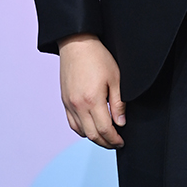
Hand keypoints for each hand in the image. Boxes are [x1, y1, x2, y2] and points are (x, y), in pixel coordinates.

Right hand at [58, 33, 125, 148]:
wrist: (77, 44)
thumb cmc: (98, 57)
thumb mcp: (115, 77)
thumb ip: (118, 103)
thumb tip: (121, 122)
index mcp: (92, 100)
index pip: (104, 130)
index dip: (114, 139)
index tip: (121, 141)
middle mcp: (78, 106)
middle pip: (92, 135)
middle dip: (105, 142)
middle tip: (116, 142)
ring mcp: (69, 104)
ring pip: (81, 132)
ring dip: (93, 137)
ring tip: (105, 136)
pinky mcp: (64, 101)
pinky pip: (72, 123)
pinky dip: (82, 130)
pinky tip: (90, 127)